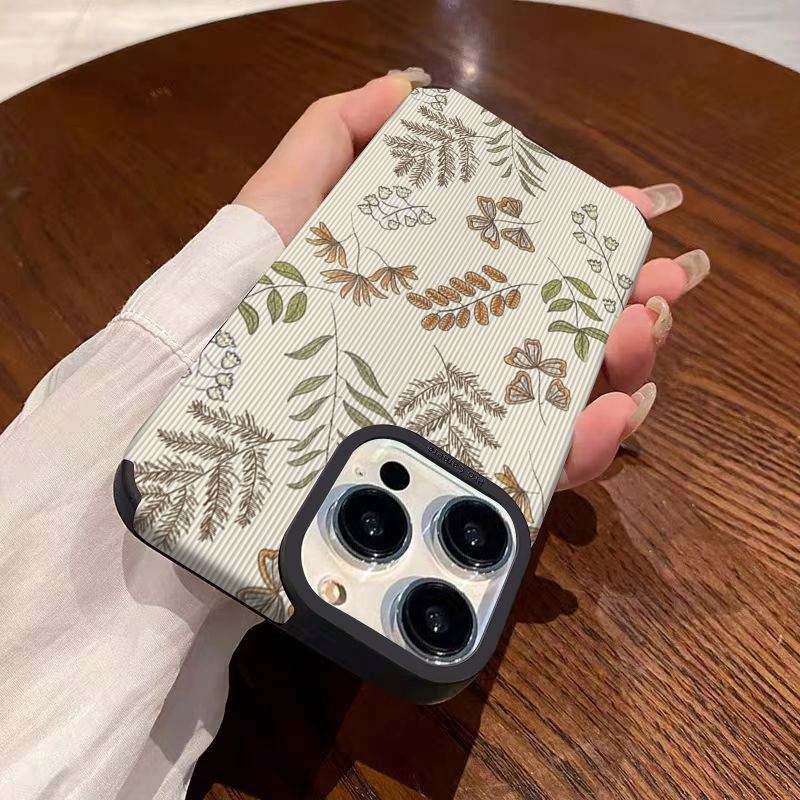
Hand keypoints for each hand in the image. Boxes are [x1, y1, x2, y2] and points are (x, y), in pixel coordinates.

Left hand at [234, 73, 710, 491]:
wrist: (205, 394)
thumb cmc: (251, 292)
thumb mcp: (289, 199)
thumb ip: (339, 134)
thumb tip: (407, 88)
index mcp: (442, 289)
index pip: (536, 261)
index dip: (595, 238)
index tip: (639, 218)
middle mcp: (463, 349)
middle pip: (569, 335)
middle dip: (629, 310)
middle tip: (655, 297)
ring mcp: (463, 414)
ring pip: (569, 399)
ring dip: (622, 369)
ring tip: (635, 341)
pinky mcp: (455, 473)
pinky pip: (534, 468)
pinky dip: (584, 446)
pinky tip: (608, 417)